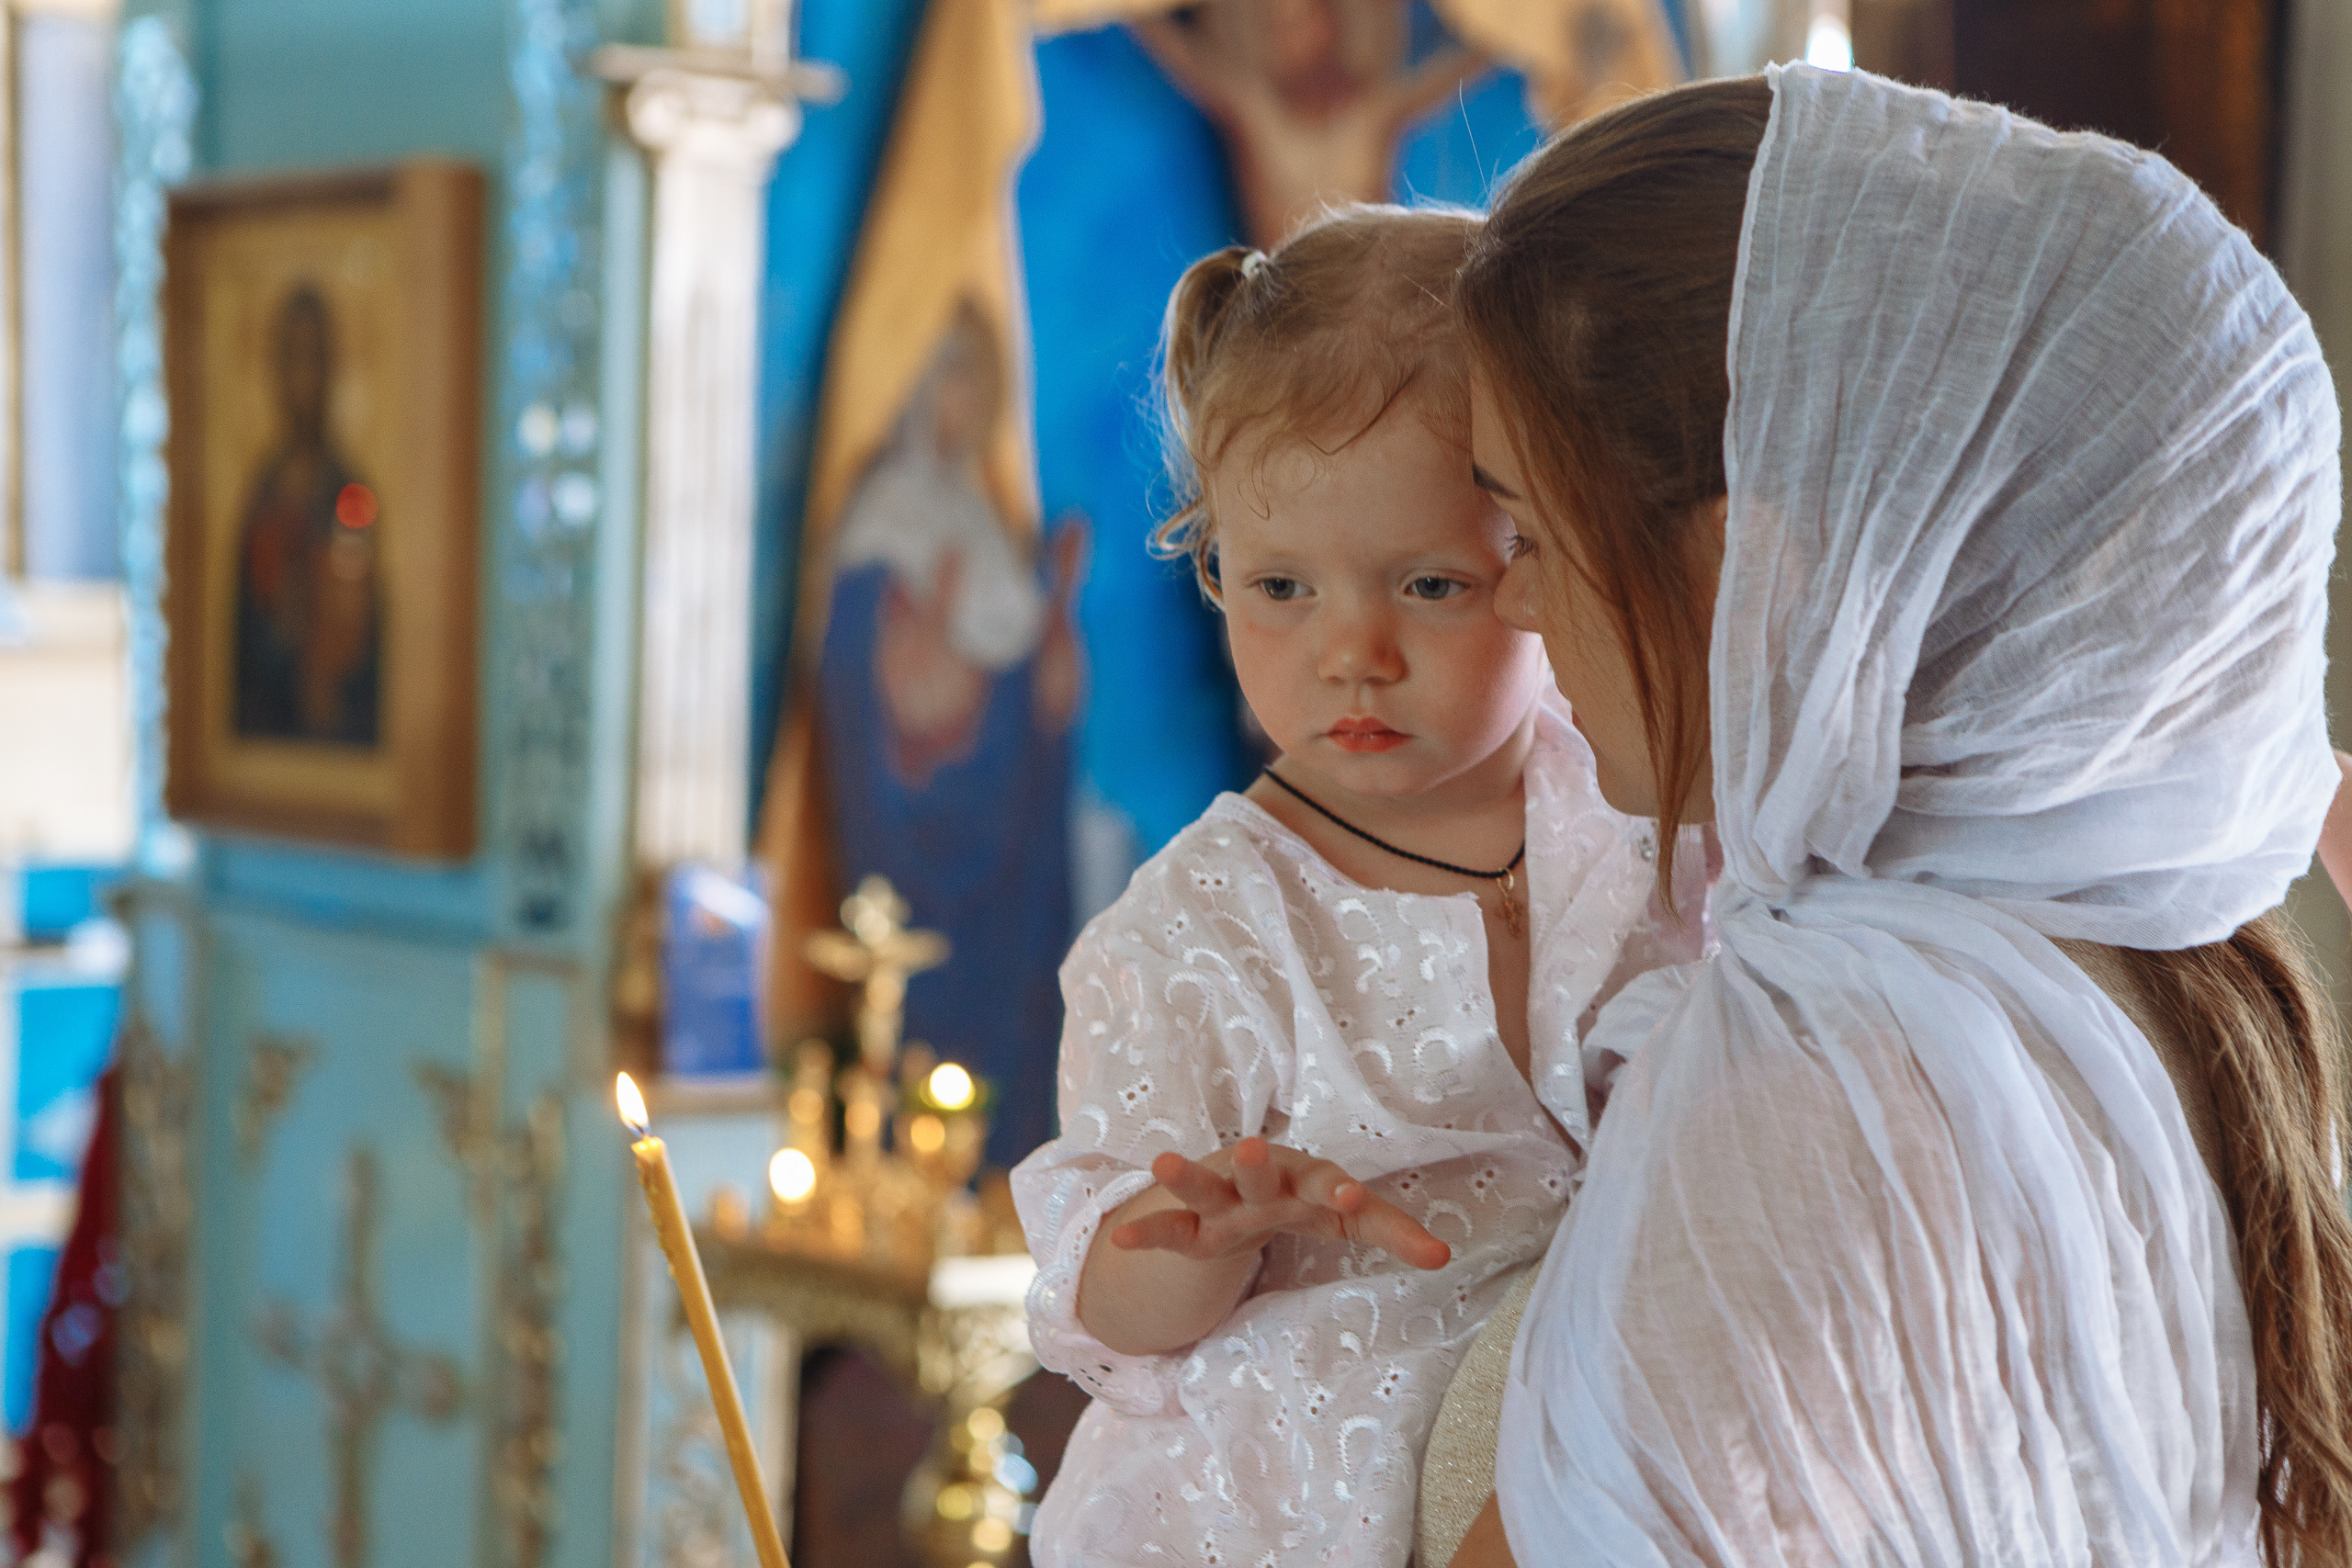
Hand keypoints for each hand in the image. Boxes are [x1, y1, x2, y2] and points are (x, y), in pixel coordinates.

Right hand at [1110, 1136, 1451, 1270]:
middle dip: (1257, 1168)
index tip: (1355, 1193)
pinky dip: (1146, 1235)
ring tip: (1162, 1164)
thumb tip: (1445, 1256)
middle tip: (1253, 1150)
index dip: (1339, 1191)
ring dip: (1186, 1177)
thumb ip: (1393, 1230)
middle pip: (1260, 1177)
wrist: (1245, 1192)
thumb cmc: (1303, 1199)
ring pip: (1203, 1190)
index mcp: (1304, 1179)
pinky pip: (1169, 1231)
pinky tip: (1121, 1240)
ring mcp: (1221, 1203)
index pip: (1326, 1185)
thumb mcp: (1347, 1214)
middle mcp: (1260, 1183)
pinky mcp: (1192, 1227)